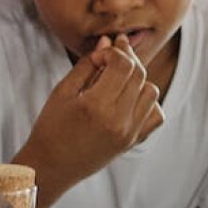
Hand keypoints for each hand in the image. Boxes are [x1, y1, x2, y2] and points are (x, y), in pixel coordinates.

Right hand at [16, 35, 165, 182]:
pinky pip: (156, 115)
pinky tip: (129, 99)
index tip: (99, 55)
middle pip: (139, 74)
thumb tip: (108, 41)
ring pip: (151, 91)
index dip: (113, 51)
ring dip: (138, 79)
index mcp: (96, 105)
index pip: (123, 64)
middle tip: (111, 56)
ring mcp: (129, 133)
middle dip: (127, 58)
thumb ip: (88, 64)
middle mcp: (118, 120)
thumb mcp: (63, 91)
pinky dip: (148, 102)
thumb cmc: (51, 126)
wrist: (51, 166)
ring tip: (118, 79)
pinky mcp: (133, 141)